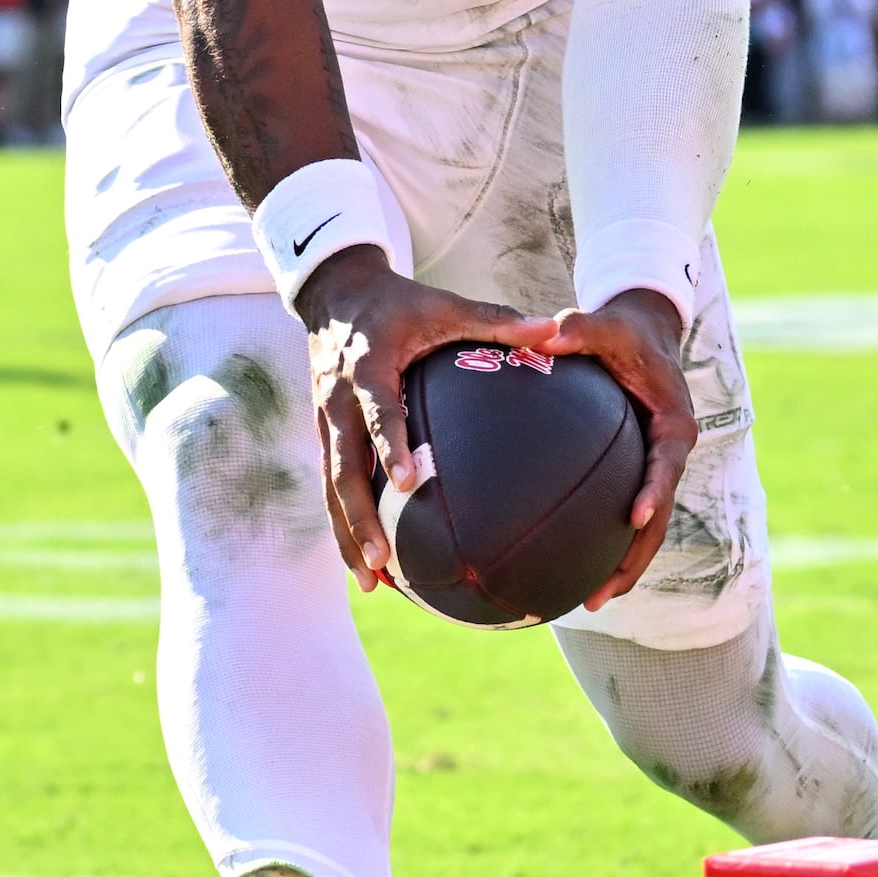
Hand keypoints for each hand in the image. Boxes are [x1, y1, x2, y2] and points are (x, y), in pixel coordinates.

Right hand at [293, 247, 552, 590]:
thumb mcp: (444, 304)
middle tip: (383, 561)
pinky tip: (369, 564)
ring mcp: (325, 421)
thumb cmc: (400, 302)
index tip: (408, 482)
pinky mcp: (324, 433)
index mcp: (367, 366)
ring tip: (372, 583)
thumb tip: (553, 331)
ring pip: (331, 487)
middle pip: (343, 468)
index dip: (389, 444)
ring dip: (348, 535)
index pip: (377, 411)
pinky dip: (346, 524)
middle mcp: (337, 399)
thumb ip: (496, 321)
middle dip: (358, 518)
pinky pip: (332, 485)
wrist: (336, 293)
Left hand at [541, 289, 701, 610]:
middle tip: (603, 593)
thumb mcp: (607, 325)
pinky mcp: (639, 474)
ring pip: (647, 529)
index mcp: (673, 425)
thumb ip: (580, 329)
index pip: (666, 465)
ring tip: (589, 602)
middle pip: (659, 517)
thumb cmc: (624, 331)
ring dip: (624, 566)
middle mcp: (670, 454)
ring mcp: (656, 469)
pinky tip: (574, 569)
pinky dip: (609, 545)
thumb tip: (542, 333)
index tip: (634, 516)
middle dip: (635, 559)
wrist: (644, 334)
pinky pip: (627, 516)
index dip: (654, 491)